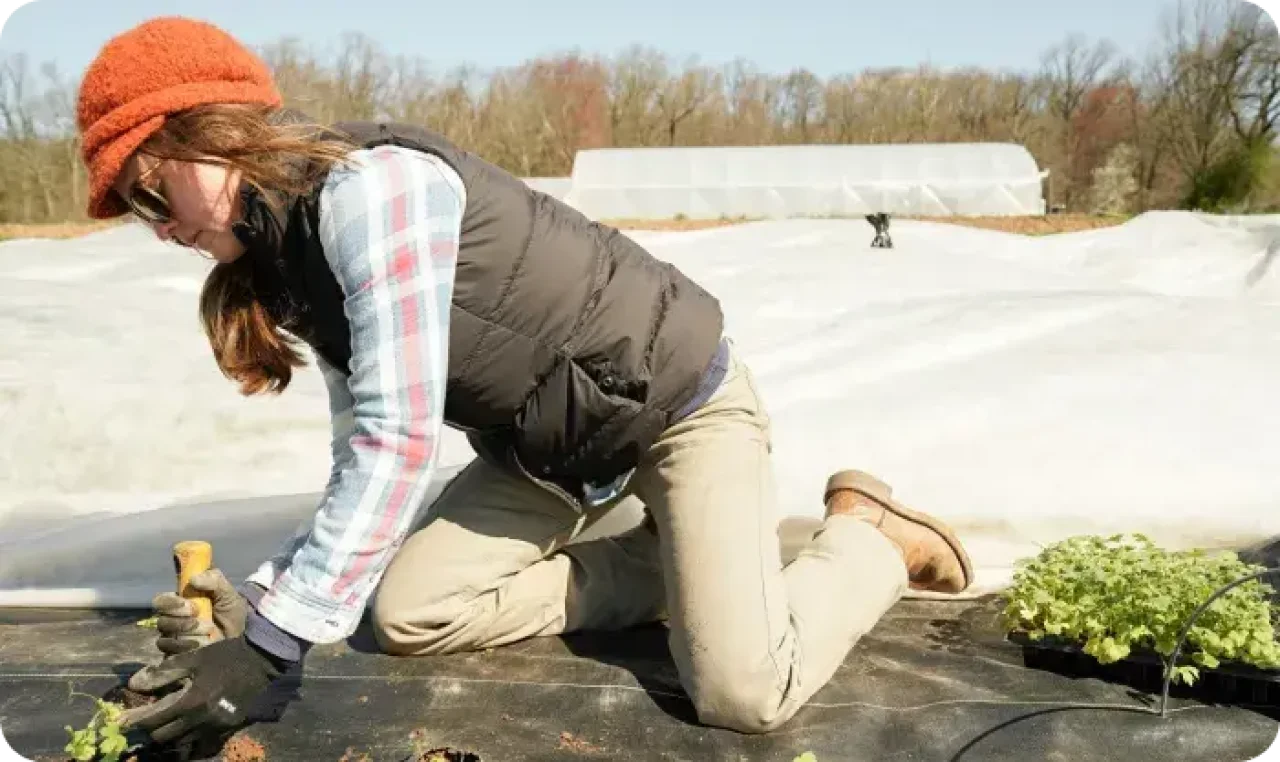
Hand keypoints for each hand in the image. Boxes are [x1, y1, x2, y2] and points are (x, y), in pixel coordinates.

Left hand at [120, 636, 285, 744]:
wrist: (262, 661)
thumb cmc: (226, 656)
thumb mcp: (194, 658)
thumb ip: (163, 672)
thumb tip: (133, 683)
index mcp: (191, 702)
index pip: (153, 720)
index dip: (136, 720)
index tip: (124, 719)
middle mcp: (202, 720)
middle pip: (164, 737)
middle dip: (152, 729)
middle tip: (147, 719)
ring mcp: (216, 727)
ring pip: (182, 743)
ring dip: (170, 735)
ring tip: (166, 724)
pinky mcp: (228, 728)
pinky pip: (202, 742)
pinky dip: (191, 738)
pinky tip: (188, 728)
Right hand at [150, 570, 255, 655]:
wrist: (240, 640)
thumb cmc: (231, 614)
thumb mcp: (228, 594)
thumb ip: (214, 581)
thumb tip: (194, 579)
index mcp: (181, 602)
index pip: (161, 600)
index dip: (171, 603)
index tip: (191, 606)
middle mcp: (173, 619)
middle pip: (161, 619)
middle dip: (180, 620)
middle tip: (198, 618)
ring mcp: (173, 637)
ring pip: (166, 636)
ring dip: (188, 632)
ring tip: (208, 630)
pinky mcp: (175, 653)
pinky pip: (170, 651)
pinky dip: (186, 646)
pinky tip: (201, 643)